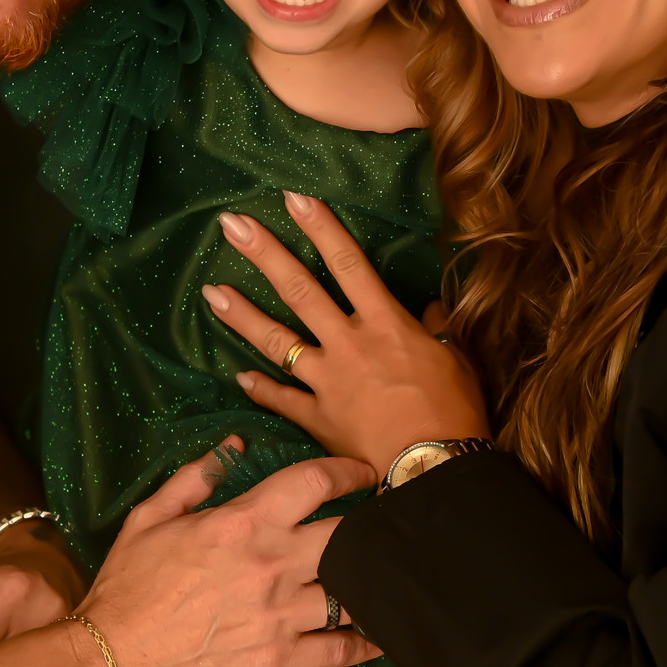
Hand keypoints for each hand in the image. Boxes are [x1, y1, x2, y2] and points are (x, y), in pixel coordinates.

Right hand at [79, 441, 380, 666]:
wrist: (112, 664)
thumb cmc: (127, 590)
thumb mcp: (149, 520)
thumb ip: (194, 478)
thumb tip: (232, 446)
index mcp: (243, 524)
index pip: (315, 482)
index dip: (348, 470)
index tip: (363, 472)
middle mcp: (272, 566)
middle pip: (346, 534)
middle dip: (369, 522)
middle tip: (381, 518)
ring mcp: (280, 616)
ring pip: (350, 592)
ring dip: (366, 580)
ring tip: (379, 571)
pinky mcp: (280, 660)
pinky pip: (339, 649)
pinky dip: (364, 641)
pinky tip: (376, 632)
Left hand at [206, 191, 490, 477]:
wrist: (434, 468)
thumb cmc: (455, 412)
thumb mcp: (456, 358)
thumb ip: (435, 329)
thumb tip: (427, 308)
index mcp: (385, 323)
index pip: (348, 263)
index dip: (321, 228)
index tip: (293, 198)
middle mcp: (349, 344)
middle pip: (300, 291)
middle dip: (264, 254)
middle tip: (231, 225)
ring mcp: (328, 381)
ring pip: (277, 342)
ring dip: (243, 315)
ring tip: (210, 292)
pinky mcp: (318, 418)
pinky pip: (283, 400)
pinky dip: (260, 388)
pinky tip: (239, 375)